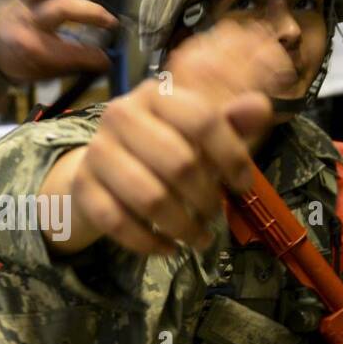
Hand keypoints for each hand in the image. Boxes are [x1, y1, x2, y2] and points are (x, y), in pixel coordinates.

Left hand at [0, 0, 117, 82]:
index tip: (106, 59)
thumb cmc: (21, 62)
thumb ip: (74, 65)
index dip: (91, 56)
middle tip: (110, 21)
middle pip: (60, 9)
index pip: (68, 50)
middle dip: (89, 13)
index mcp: (33, 47)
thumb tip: (104, 61)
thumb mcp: (45, 73)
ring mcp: (20, 0)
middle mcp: (26, 20)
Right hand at [42, 21, 287, 254]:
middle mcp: (121, 115)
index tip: (243, 185)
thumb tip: (260, 108)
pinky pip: (119, 223)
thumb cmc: (162, 149)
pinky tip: (168, 249)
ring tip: (199, 238)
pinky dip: (149, 243)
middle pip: (179, 163)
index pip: (202, 119)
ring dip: (182, 226)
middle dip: (206, 198)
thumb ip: (231, 122)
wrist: (101, 171)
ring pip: (150, 198)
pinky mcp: (83, 188)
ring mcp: (97, 151)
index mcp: (156, 94)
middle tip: (216, 215)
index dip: (232, 155)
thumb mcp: (199, 133)